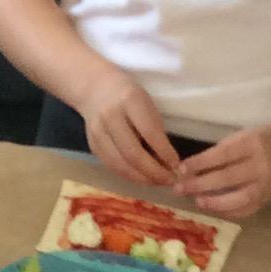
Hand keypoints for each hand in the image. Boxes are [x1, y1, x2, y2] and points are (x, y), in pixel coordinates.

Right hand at [80, 69, 180, 189]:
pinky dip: (129, 176)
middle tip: (170, 181)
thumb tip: (169, 161)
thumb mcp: (145, 102)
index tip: (177, 165)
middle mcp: (110, 117)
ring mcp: (98, 133)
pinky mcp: (92, 146)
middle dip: (154, 172)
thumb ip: (155, 128)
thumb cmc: (128, 95)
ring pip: (121, 165)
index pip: (149, 132)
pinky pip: (112, 167)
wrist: (94, 89)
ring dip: (142, 179)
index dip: (165, 153)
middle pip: (133, 154)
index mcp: (129, 100)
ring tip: (158, 183)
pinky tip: (142, 178)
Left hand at [175, 127, 270, 220]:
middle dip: (201, 184)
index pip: (223, 155)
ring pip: (239, 198)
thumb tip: (189, 171)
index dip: (201, 163)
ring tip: (196, 201)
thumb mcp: (240, 139)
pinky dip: (227, 212)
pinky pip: (245, 210)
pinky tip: (212, 209)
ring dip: (214, 202)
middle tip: (180, 189)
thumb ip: (218, 154)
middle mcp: (260, 166)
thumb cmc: (257, 142)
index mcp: (252, 144)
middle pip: (228, 178)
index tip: (181, 169)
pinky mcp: (266, 200)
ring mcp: (265, 186)